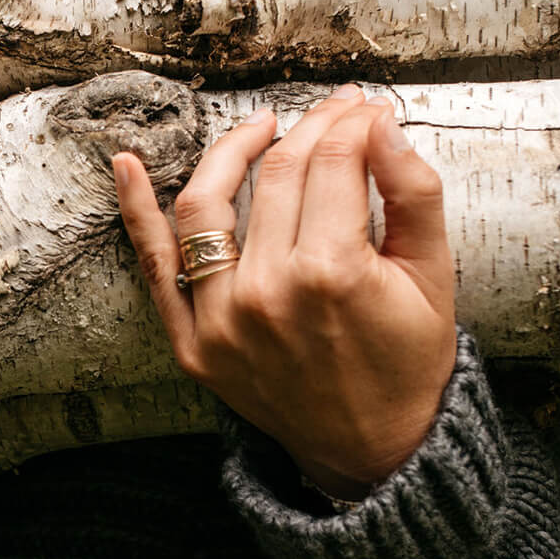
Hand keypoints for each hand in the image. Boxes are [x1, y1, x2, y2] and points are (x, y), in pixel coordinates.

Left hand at [113, 86, 456, 498]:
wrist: (374, 449)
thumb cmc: (406, 360)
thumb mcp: (434, 278)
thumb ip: (413, 193)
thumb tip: (380, 125)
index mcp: (334, 273)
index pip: (332, 162)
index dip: (351, 123)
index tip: (363, 109)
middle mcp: (268, 291)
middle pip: (277, 173)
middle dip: (309, 127)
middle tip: (331, 111)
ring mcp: (220, 317)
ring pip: (207, 203)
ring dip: (230, 150)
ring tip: (260, 129)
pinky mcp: (191, 340)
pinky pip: (155, 265)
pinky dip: (135, 211)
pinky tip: (125, 164)